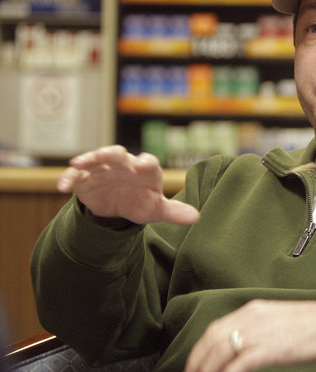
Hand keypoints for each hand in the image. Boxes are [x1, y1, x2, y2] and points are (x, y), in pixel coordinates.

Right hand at [57, 145, 198, 225]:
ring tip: (78, 163)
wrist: (120, 207)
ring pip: (94, 159)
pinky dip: (69, 178)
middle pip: (118, 154)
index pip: (148, 162)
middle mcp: (124, 165)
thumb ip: (175, 211)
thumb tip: (196, 217)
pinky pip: (77, 175)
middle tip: (103, 155)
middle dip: (111, 153)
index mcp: (146, 170)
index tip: (141, 166)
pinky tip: (62, 187)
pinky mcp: (87, 178)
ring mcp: (104, 169)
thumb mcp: (157, 209)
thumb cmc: (142, 202)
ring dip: (86, 159)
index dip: (145, 162)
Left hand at [182, 300, 315, 371]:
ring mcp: (261, 333)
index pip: (213, 330)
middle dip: (196, 364)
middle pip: (212, 341)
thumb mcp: (273, 318)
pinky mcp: (272, 349)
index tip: (192, 366)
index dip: (198, 351)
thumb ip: (252, 329)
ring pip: (221, 352)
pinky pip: (241, 363)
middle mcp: (252, 318)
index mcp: (251, 310)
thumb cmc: (307, 325)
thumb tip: (231, 349)